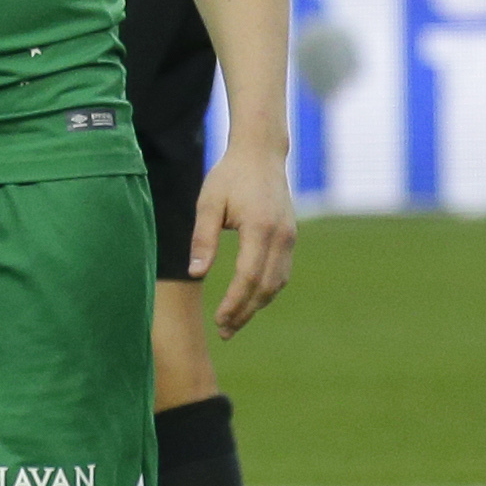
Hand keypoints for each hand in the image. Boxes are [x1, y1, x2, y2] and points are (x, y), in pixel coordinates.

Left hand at [189, 147, 294, 337]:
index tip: (219, 321)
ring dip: (257, 305)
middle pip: (265, 287)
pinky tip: (249, 300)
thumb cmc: (229, 176)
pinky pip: (281, 272)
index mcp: (260, 228)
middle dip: (245, 312)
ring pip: (277, 283)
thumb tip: (196, 273)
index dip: (235, 303)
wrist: (261, 154)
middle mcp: (281, 236)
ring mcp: (290, 237)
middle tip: (224, 331)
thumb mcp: (208, 203)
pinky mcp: (290, 237)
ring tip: (233, 322)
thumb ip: (202, 238)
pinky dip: (266, 291)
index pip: (248, 277)